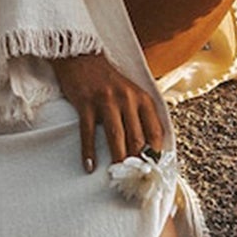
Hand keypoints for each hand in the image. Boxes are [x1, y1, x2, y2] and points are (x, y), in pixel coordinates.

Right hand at [51, 51, 166, 172]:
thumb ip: (140, 116)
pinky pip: (89, 132)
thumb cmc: (108, 80)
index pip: (155, 131)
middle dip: (137, 161)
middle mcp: (127, 99)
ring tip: (117, 175)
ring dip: (118, 158)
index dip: (155, 153)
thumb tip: (147, 149)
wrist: (81, 57)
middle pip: (137, 137)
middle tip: (134, 179)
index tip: (152, 170)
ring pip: (116, 136)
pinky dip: (88, 151)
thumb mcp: (132, 93)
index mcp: (142, 98)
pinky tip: (89, 166)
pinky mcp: (86, 103)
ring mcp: (106, 101)